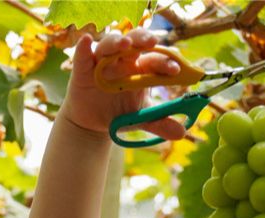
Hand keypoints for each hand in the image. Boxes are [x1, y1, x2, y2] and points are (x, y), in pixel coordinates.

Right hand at [62, 28, 186, 141]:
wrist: (93, 125)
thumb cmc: (119, 114)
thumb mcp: (140, 119)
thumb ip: (160, 123)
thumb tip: (182, 132)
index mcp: (141, 69)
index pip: (155, 59)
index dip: (165, 62)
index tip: (175, 69)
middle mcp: (123, 60)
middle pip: (135, 41)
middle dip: (143, 39)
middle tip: (152, 42)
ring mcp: (102, 62)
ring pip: (110, 44)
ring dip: (117, 41)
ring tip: (126, 44)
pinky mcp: (83, 69)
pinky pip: (83, 55)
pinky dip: (84, 48)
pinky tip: (88, 41)